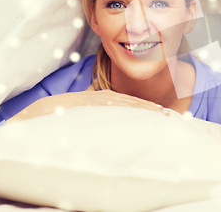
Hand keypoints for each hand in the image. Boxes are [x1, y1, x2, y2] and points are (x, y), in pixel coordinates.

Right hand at [7, 90, 168, 122]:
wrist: (52, 108)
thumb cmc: (71, 112)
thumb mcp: (91, 110)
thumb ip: (104, 113)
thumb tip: (115, 123)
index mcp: (108, 97)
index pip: (133, 102)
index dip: (148, 106)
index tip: (162, 112)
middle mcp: (109, 96)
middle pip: (136, 102)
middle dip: (153, 108)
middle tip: (169, 114)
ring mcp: (105, 100)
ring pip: (131, 104)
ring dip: (148, 109)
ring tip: (162, 115)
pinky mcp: (100, 104)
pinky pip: (120, 106)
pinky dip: (134, 109)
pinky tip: (144, 113)